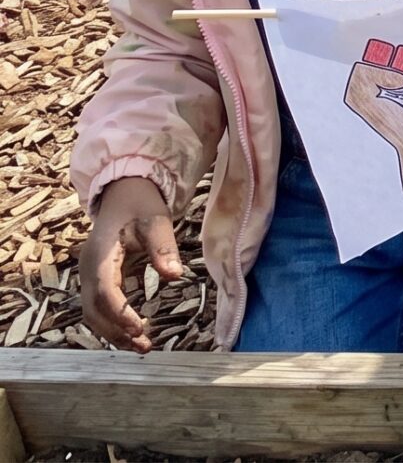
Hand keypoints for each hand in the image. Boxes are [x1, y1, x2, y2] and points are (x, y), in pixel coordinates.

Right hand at [78, 178, 183, 351]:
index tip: (137, 327)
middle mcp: (88, 269)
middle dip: (115, 330)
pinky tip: (134, 333)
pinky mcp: (97, 280)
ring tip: (142, 346)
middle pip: (93, 309)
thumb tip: (175, 275)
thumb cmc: (140, 205)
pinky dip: (113, 323)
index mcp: (100, 255)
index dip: (118, 311)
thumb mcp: (156, 220)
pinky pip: (99, 307)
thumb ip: (163, 247)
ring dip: (114, 332)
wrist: (123, 193)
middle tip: (144, 346)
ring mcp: (90, 276)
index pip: (103, 290)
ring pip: (93, 312)